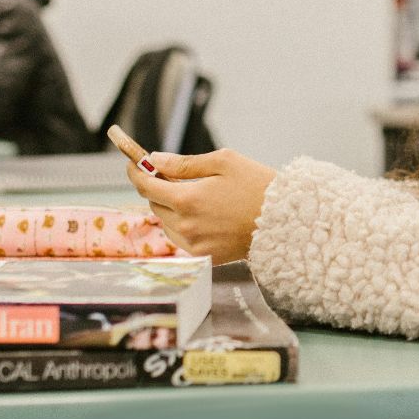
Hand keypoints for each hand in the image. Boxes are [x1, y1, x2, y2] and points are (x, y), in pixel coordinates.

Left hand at [125, 149, 276, 263]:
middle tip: (169, 176)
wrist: (285, 220)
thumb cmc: (257, 185)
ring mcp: (194, 244)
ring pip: (166, 223)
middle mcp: (186, 225)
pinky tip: (203, 216)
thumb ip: (184, 164)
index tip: (134, 163)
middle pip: (154, 205)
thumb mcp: (223, 162)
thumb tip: (155, 161)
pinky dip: (183, 226)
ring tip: (193, 197)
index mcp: (187, 199)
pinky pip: (181, 239)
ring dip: (170, 209)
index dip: (136, 172)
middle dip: (157, 189)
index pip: (146, 186)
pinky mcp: (204, 257)